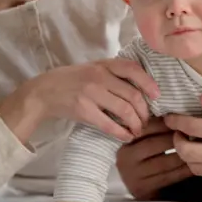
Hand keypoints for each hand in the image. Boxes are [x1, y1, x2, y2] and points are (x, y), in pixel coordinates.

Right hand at [0, 59, 159, 143]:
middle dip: (144, 111)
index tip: (157, 96)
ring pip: (124, 110)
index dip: (149, 83)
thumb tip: (142, 87)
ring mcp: (91, 93)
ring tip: (138, 130)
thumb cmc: (73, 79)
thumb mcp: (93, 68)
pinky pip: (109, 124)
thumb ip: (114, 73)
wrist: (44, 91)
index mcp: (103, 64)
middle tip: (146, 120)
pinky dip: (121, 132)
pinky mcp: (83, 110)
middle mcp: (99, 77)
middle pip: (132, 95)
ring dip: (136, 123)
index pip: (132, 69)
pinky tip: (126, 136)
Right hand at [116, 117, 193, 199]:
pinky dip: (184, 170)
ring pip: (165, 162)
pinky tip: (195, 164)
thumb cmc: (144, 158)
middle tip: (194, 132)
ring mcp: (133, 176)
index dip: (166, 122)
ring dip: (184, 154)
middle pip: (156, 144)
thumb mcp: (142, 142)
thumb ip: (153, 130)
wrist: (137, 187)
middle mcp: (125, 159)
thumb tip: (175, 114)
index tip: (183, 119)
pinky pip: (169, 177)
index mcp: (124, 142)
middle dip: (177, 138)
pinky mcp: (144, 190)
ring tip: (198, 147)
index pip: (147, 127)